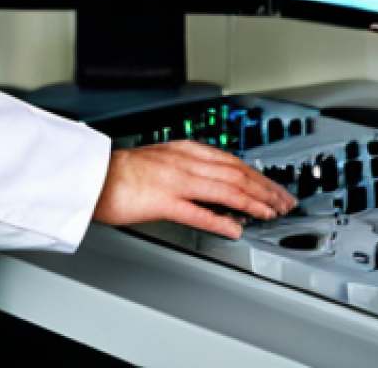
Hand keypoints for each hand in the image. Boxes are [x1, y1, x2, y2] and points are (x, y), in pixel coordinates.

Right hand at [92, 140, 296, 239]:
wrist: (93, 175)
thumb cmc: (120, 171)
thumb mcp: (160, 160)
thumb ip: (185, 167)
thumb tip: (209, 182)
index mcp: (184, 149)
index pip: (231, 160)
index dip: (257, 175)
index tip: (272, 187)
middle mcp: (184, 161)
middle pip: (236, 173)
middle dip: (264, 188)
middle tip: (284, 201)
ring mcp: (175, 180)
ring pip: (226, 188)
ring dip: (253, 202)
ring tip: (271, 213)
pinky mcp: (163, 201)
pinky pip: (199, 211)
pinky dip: (222, 220)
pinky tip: (236, 228)